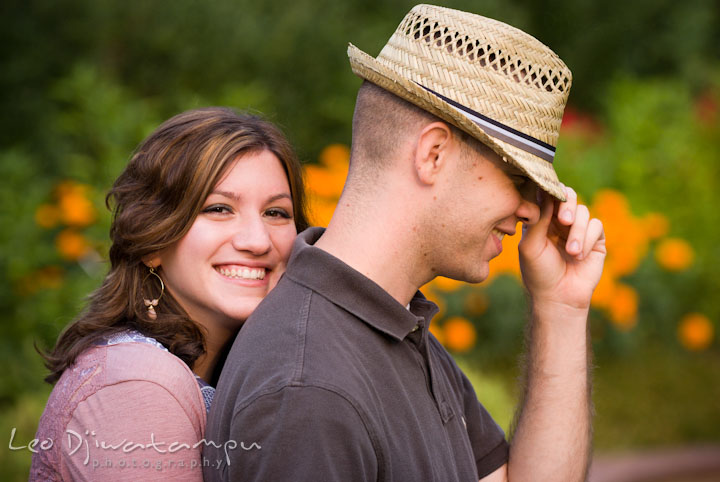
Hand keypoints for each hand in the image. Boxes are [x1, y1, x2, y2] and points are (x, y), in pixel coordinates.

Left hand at [518, 185, 605, 309]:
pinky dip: (588, 240)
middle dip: (568, 206)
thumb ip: (538, 218)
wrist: (559, 296)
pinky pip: (596, 226)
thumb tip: (544, 191)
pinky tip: (579, 256)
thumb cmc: (539, 272)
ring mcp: (578, 229)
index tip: (551, 197)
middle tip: (564, 220)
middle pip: (568, 196)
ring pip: (584, 212)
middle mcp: (559, 222)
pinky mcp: (595, 240)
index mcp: (541, 219)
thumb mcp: (531, 245)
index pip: (548, 196)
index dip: (551, 192)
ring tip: (571, 252)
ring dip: (578, 232)